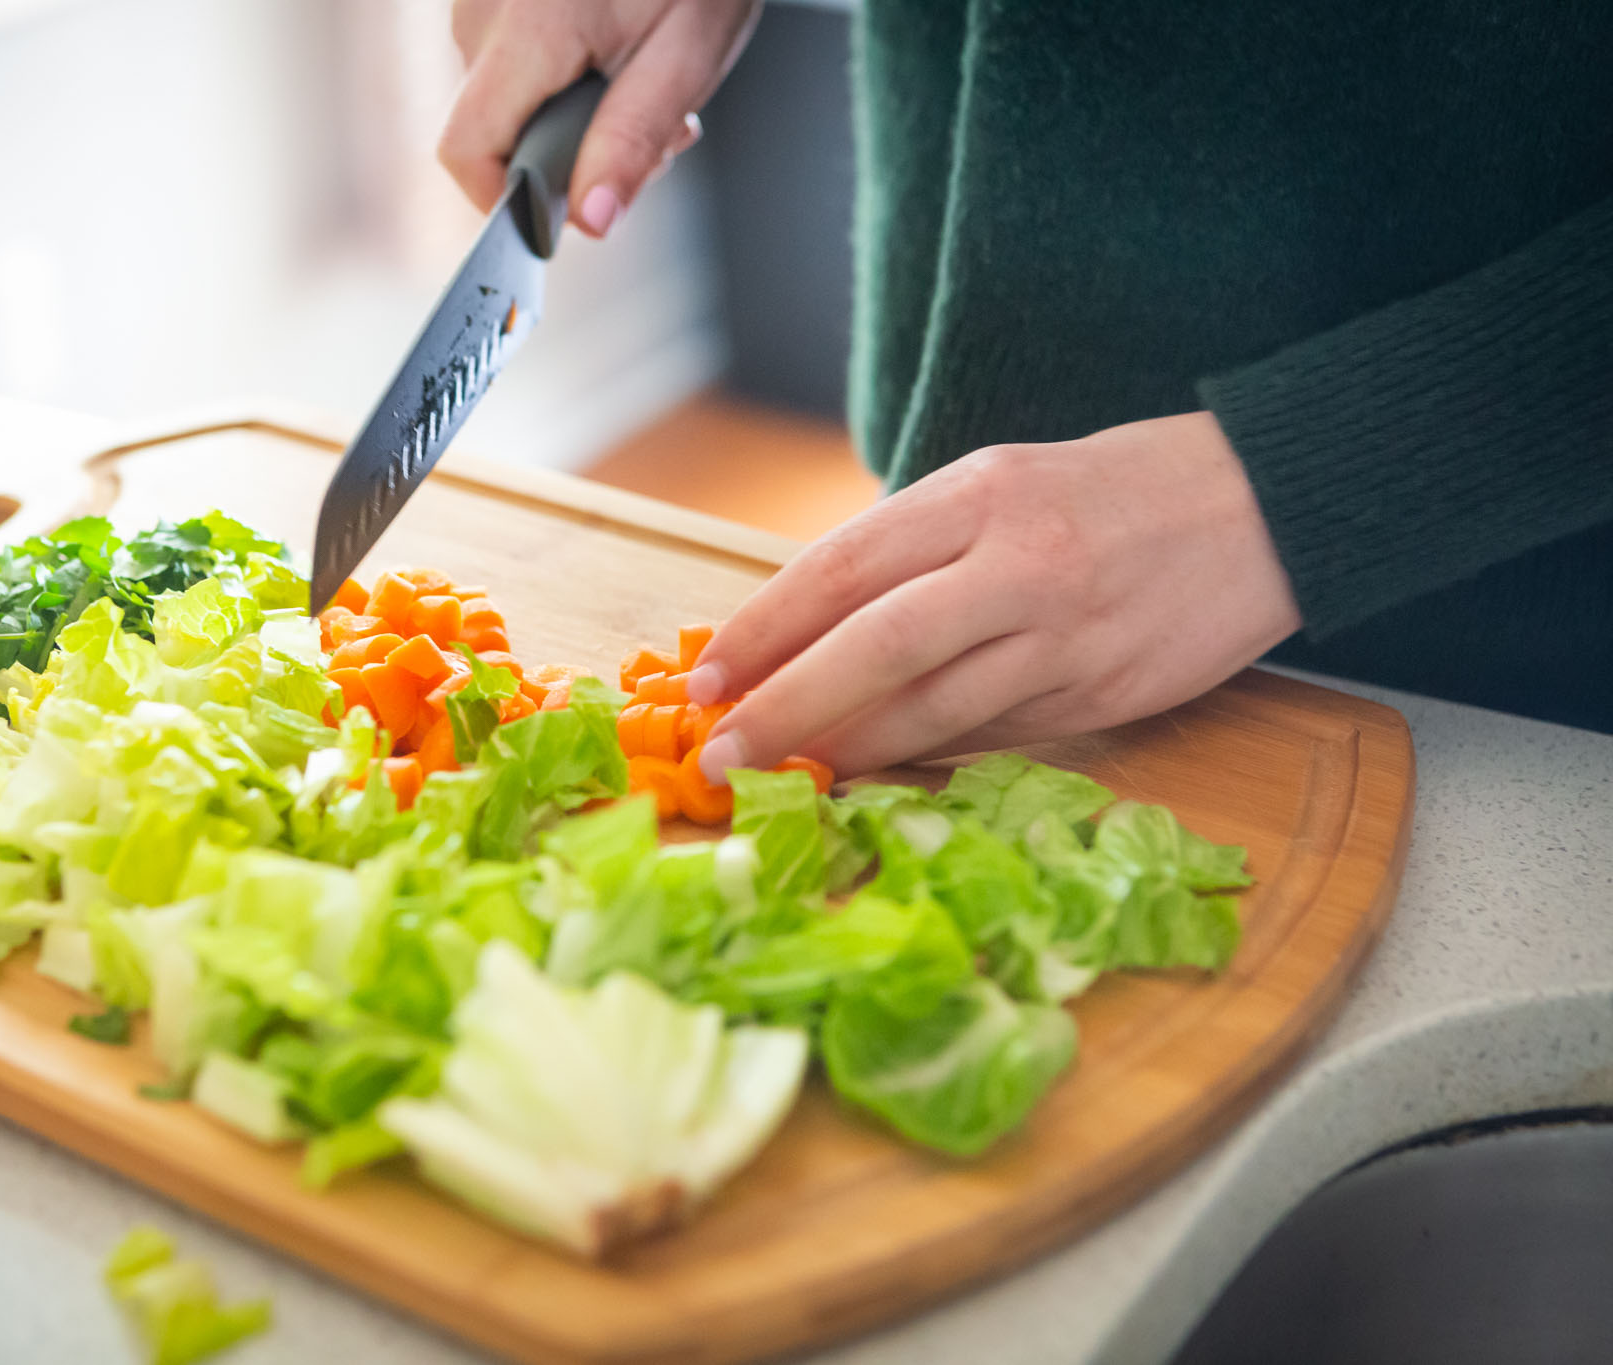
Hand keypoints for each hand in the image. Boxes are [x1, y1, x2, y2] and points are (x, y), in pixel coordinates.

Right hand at [440, 0, 761, 235]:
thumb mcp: (688, 54)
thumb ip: (632, 142)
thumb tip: (590, 223)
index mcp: (528, 33)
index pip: (466, 151)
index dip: (505, 201)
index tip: (564, 213)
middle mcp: (483, 11)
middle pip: (493, 130)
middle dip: (569, 154)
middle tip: (659, 133)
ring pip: (508, 98)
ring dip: (574, 113)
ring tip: (646, 75)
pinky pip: (513, 59)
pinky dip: (565, 73)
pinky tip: (618, 46)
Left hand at [689, 412, 1303, 780]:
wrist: (1271, 506)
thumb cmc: (1113, 493)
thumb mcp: (1003, 485)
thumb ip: (915, 553)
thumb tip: (809, 633)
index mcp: (980, 494)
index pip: (841, 568)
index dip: (762, 630)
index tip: (706, 681)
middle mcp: (1019, 563)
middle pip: (874, 648)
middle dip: (786, 708)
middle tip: (725, 755)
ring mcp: (1066, 638)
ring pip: (932, 711)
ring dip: (849, 751)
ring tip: (788, 774)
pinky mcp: (1103, 697)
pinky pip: (992, 737)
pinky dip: (928, 757)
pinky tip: (881, 771)